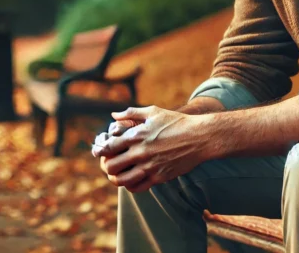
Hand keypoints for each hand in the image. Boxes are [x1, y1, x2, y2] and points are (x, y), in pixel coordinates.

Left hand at [92, 106, 212, 192]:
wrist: (199, 137)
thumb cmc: (177, 122)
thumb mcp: (154, 111)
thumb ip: (131, 113)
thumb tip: (113, 115)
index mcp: (137, 135)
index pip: (108, 147)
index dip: (99, 151)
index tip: (98, 152)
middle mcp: (141, 152)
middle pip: (111, 166)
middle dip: (106, 165)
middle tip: (109, 163)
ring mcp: (150, 166)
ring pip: (121, 180)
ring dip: (116, 178)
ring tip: (118, 174)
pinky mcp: (159, 177)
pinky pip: (137, 187)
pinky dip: (130, 186)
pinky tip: (131, 179)